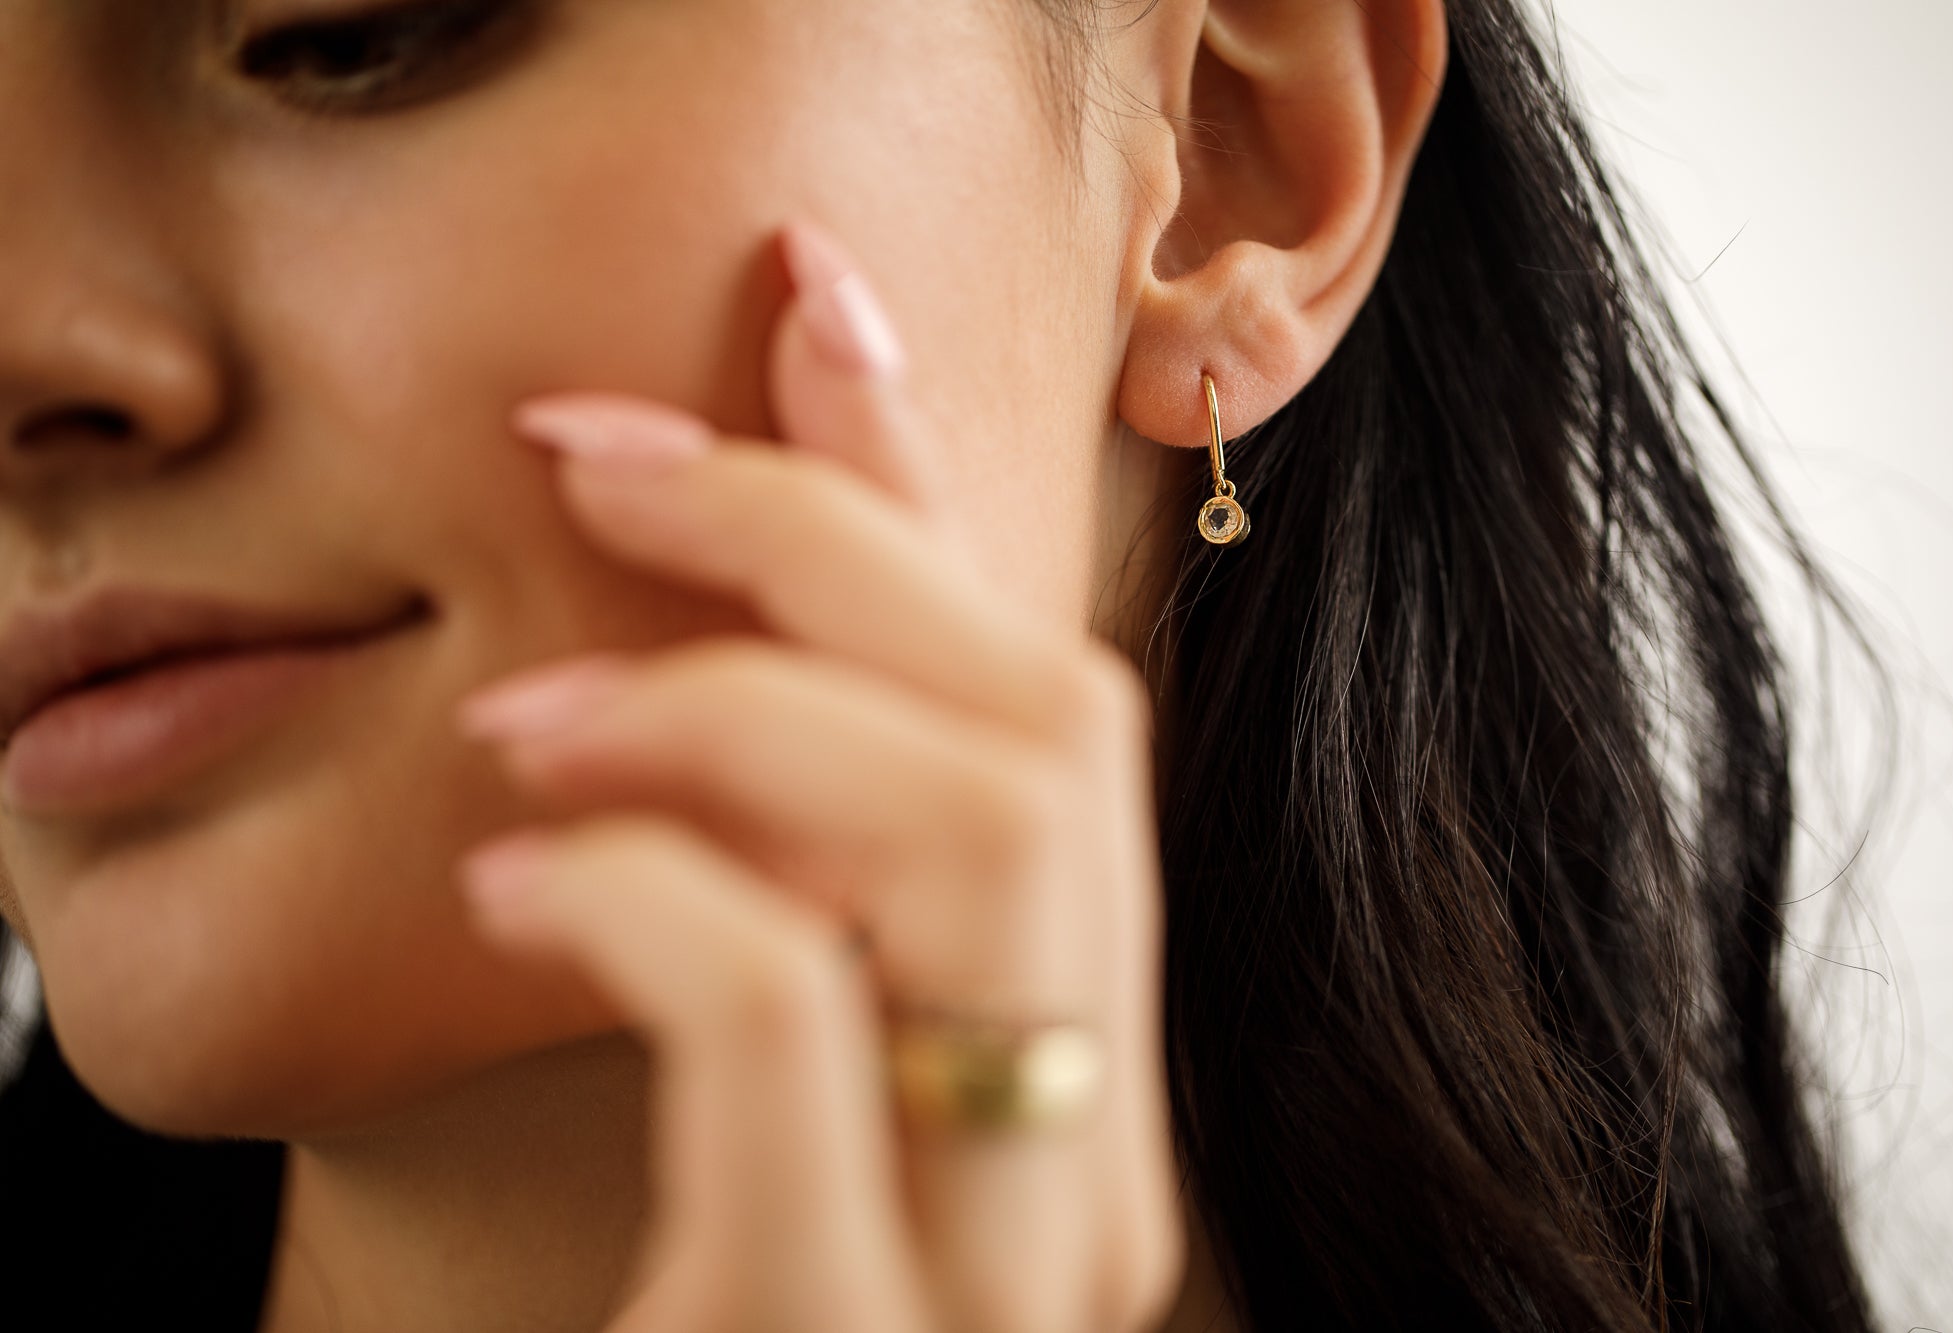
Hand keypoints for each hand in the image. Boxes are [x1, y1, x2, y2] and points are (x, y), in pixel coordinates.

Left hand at [451, 216, 1184, 1332]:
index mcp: (1072, 1095)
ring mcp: (994, 1269)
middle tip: (610, 453)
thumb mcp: (772, 1114)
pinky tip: (534, 877)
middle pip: (1059, 737)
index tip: (803, 311)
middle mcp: (1087, 1169)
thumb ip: (794, 912)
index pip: (1065, 723)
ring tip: (548, 708)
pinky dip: (659, 884)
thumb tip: (716, 675)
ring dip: (756, 697)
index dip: (938, 491)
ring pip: (992, 841)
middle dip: (839, 535)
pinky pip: (794, 1017)